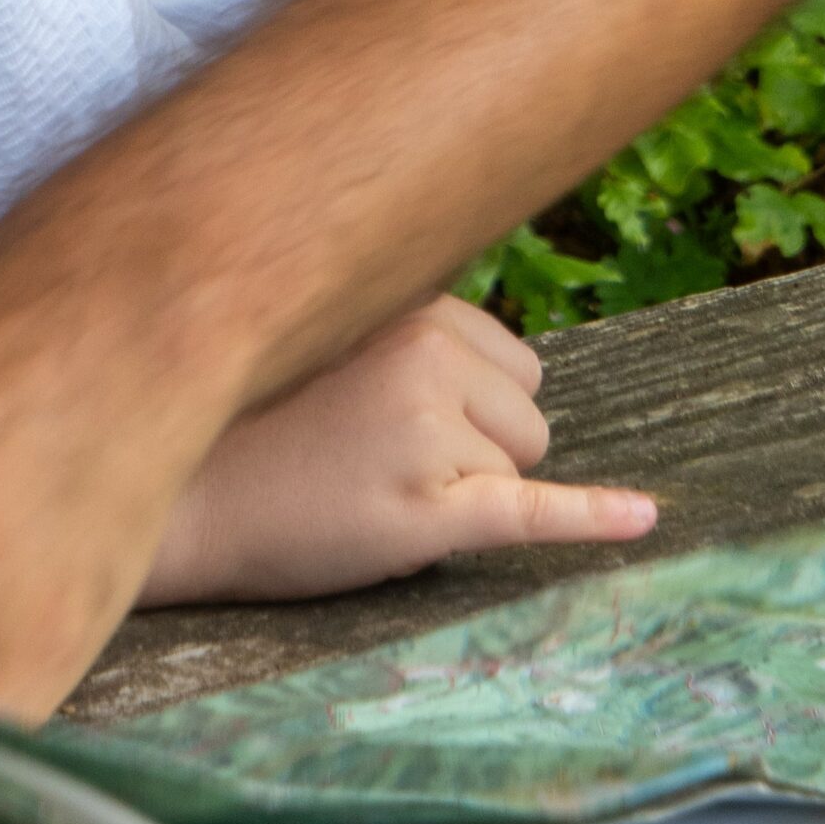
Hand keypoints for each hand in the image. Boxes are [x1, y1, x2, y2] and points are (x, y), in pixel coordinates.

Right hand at [142, 296, 656, 603]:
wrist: (183, 502)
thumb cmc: (260, 425)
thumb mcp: (337, 342)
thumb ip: (417, 334)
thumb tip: (507, 362)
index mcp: (413, 304)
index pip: (509, 365)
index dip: (463, 410)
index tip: (385, 421)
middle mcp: (429, 351)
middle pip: (526, 417)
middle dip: (476, 449)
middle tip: (374, 459)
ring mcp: (432, 428)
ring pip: (520, 468)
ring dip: (467, 489)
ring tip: (373, 487)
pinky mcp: (431, 507)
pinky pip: (532, 511)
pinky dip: (591, 518)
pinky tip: (641, 518)